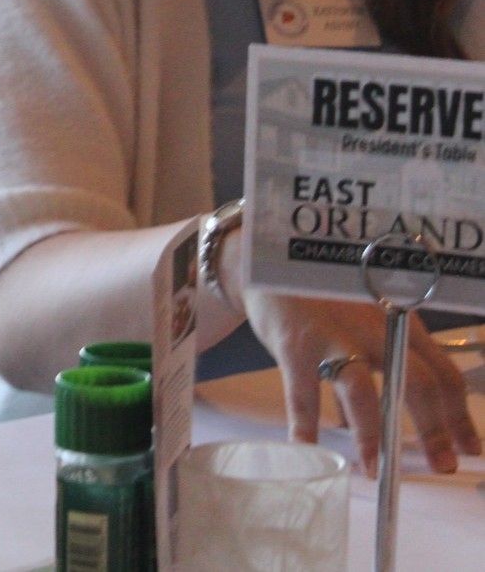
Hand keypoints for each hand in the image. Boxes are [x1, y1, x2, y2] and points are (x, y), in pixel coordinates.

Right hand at [243, 291, 480, 476]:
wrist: (266, 259)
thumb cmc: (320, 293)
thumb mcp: (357, 318)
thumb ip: (364, 366)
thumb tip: (355, 420)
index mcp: (397, 321)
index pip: (442, 371)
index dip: (459, 414)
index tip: (470, 449)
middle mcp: (373, 328)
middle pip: (416, 382)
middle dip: (434, 430)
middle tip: (442, 467)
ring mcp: (333, 336)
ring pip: (363, 391)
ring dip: (372, 437)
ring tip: (375, 470)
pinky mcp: (295, 343)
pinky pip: (303, 394)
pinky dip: (305, 426)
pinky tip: (305, 448)